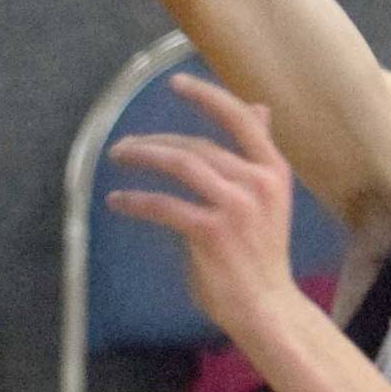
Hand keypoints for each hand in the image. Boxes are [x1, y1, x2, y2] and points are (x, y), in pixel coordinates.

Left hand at [104, 73, 297, 336]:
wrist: (267, 308)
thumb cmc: (261, 255)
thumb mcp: (268, 197)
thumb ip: (257, 155)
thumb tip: (259, 107)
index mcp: (273, 170)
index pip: (240, 119)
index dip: (206, 96)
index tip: (175, 83)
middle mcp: (257, 183)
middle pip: (197, 146)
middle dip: (155, 141)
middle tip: (124, 145)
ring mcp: (236, 207)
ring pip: (180, 165)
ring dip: (143, 156)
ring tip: (118, 158)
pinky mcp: (211, 233)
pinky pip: (164, 205)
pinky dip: (136, 200)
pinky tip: (118, 201)